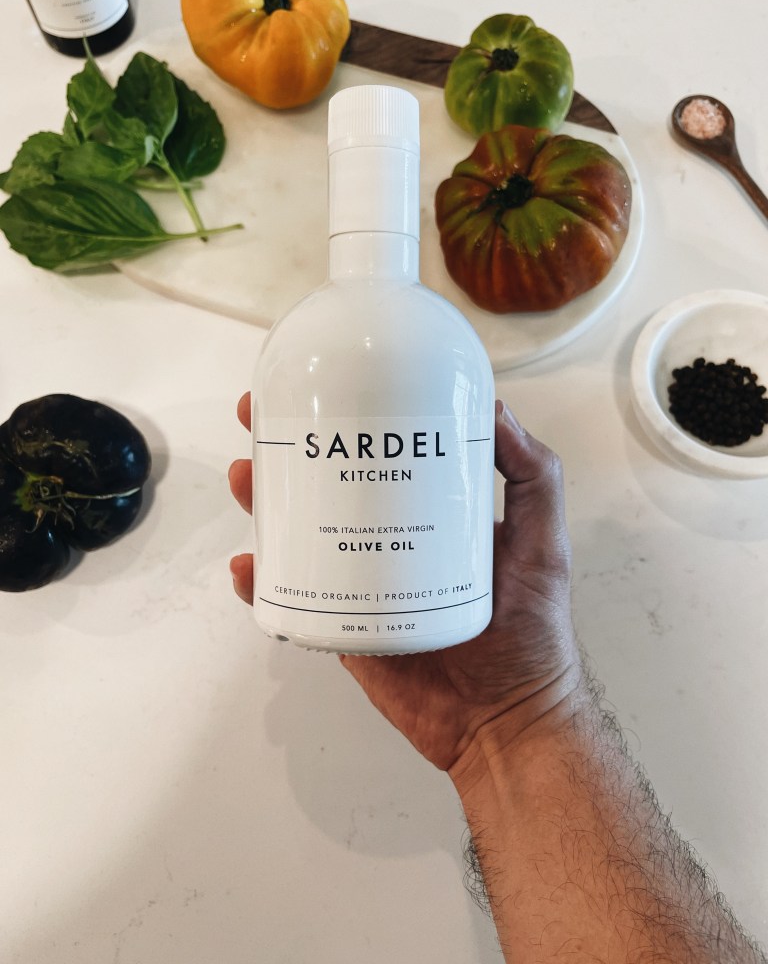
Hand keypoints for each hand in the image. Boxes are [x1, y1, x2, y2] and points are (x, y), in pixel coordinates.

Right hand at [229, 396, 582, 772]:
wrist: (506, 722)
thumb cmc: (533, 632)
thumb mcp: (544, 543)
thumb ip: (534, 478)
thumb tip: (496, 408)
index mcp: (428, 512)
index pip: (380, 455)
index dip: (344, 420)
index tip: (314, 388)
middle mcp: (388, 541)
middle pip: (327, 487)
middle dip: (287, 454)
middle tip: (258, 426)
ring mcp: (362, 585)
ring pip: (301, 537)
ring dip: (265, 506)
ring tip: (248, 482)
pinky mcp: (343, 629)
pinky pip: (294, 601)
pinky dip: (264, 584)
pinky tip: (250, 566)